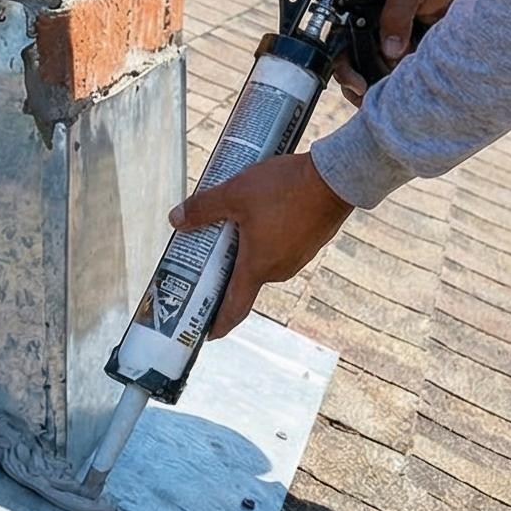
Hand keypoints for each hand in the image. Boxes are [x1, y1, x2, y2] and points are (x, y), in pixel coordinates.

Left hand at [168, 152, 354, 342]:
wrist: (336, 177)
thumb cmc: (285, 189)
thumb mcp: (234, 194)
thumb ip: (203, 208)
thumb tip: (175, 219)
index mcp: (257, 267)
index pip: (235, 308)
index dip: (219, 323)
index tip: (206, 333)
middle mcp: (279, 270)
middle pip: (246, 281)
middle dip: (225, 274)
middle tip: (205, 261)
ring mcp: (298, 257)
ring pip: (265, 261)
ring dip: (247, 253)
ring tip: (230, 232)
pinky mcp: (310, 242)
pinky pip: (281, 248)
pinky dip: (267, 241)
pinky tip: (260, 218)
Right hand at [338, 0, 472, 106]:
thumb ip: (396, 15)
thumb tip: (390, 50)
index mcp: (358, 9)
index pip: (340, 42)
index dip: (344, 66)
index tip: (358, 83)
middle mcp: (367, 28)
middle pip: (352, 63)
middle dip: (359, 84)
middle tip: (372, 97)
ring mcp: (384, 41)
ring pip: (371, 72)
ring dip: (378, 86)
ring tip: (389, 96)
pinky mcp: (402, 51)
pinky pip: (393, 73)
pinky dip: (395, 83)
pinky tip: (402, 90)